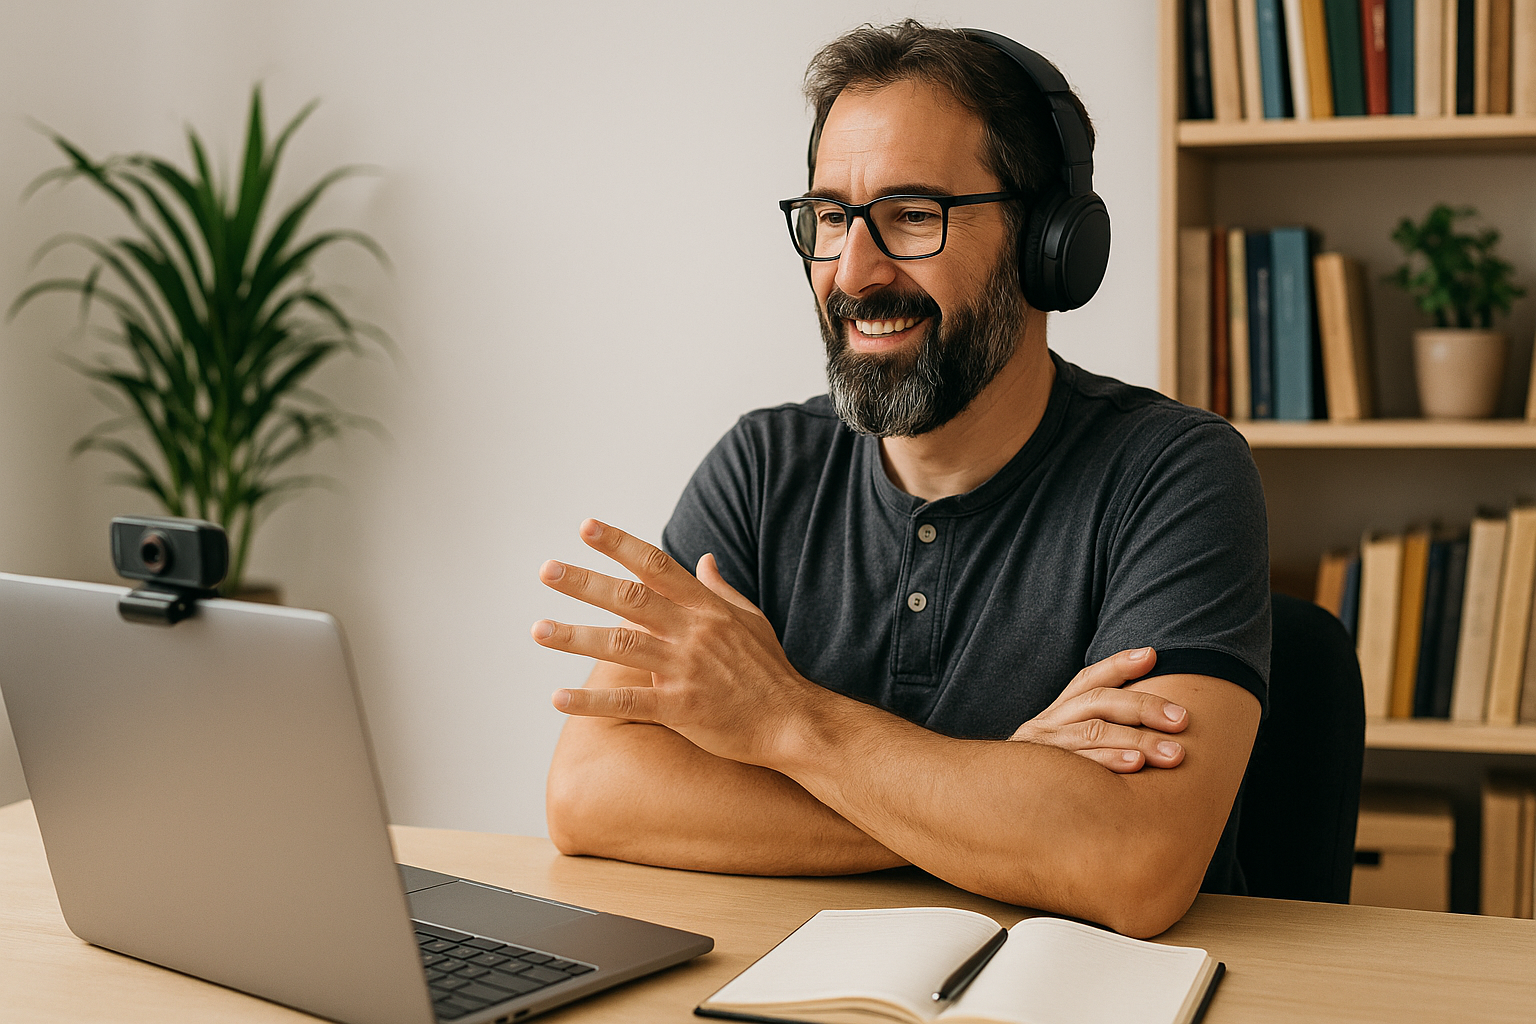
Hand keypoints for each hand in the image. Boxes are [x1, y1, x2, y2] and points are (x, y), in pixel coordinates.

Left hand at [532, 519, 817, 765]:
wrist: (793, 720)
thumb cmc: (771, 671)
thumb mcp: (751, 619)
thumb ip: (719, 588)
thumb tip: (704, 559)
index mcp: (705, 607)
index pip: (656, 566)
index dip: (619, 544)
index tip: (585, 528)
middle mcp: (693, 631)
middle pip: (629, 598)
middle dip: (584, 582)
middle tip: (546, 570)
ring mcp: (686, 669)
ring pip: (621, 645)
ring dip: (575, 637)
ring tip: (538, 629)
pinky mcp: (683, 708)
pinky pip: (629, 702)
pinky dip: (591, 700)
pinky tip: (558, 697)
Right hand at [1008, 648, 1187, 772]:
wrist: (988, 812)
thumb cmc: (1046, 782)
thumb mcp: (1063, 749)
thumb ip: (1093, 731)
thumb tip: (1147, 719)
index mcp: (1055, 714)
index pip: (1087, 679)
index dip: (1118, 665)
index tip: (1151, 655)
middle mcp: (1047, 725)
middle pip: (1098, 701)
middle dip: (1144, 707)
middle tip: (1182, 720)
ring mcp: (1043, 749)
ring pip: (1092, 731)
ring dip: (1137, 739)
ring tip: (1173, 752)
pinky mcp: (1041, 776)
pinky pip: (1079, 765)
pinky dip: (1109, 762)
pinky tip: (1136, 767)